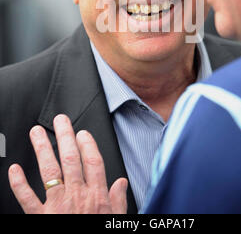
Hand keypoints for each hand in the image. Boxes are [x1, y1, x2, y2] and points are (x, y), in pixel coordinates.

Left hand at [8, 114, 127, 213]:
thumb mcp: (117, 224)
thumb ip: (119, 202)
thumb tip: (121, 183)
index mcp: (96, 197)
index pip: (93, 162)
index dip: (88, 144)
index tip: (82, 132)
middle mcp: (77, 197)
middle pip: (71, 159)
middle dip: (65, 137)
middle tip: (60, 121)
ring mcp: (58, 206)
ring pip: (50, 171)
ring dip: (42, 150)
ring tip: (36, 133)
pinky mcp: (41, 218)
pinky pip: (27, 199)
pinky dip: (19, 184)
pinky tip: (14, 170)